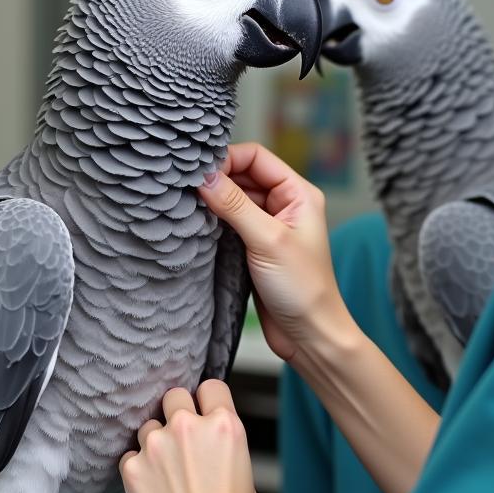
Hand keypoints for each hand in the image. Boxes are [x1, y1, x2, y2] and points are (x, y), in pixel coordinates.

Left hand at [119, 380, 261, 492]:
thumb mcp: (248, 479)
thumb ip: (229, 454)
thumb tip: (217, 456)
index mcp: (225, 426)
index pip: (211, 387)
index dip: (207, 401)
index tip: (203, 413)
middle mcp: (190, 427)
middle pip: (175, 396)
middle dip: (176, 414)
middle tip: (180, 441)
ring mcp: (158, 445)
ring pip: (149, 426)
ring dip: (155, 443)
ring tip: (164, 474)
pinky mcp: (132, 467)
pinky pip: (130, 456)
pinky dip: (138, 469)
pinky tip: (151, 490)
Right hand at [198, 142, 352, 360]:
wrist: (309, 335)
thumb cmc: (303, 289)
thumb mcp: (268, 241)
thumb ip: (235, 206)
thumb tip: (205, 176)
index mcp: (299, 194)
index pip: (257, 157)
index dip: (227, 159)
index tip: (198, 171)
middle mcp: (285, 205)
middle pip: (243, 175)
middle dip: (215, 179)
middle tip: (184, 187)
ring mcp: (269, 226)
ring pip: (233, 199)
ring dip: (211, 201)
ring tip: (185, 205)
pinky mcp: (254, 247)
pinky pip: (229, 223)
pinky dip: (212, 221)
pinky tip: (195, 225)